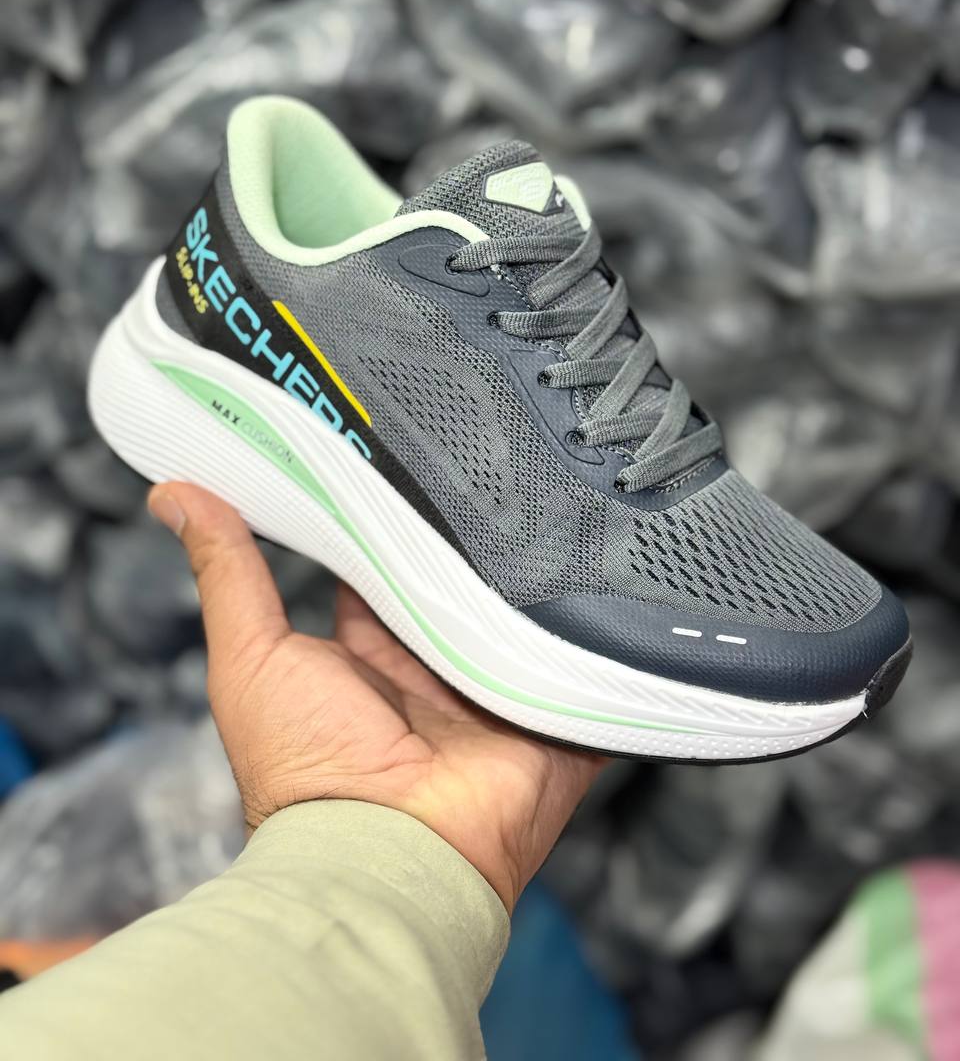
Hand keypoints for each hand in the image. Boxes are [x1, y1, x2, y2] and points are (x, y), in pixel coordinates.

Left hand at [148, 483, 604, 911]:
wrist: (391, 856)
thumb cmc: (307, 771)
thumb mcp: (251, 657)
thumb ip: (228, 575)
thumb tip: (174, 494)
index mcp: (370, 661)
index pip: (384, 575)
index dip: (390, 527)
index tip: (398, 466)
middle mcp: (434, 674)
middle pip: (457, 589)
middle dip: (467, 544)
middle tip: (484, 471)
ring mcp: (495, 694)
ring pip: (521, 614)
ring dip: (532, 576)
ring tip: (550, 503)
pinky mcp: (551, 713)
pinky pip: (583, 662)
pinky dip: (593, 630)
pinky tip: (604, 574)